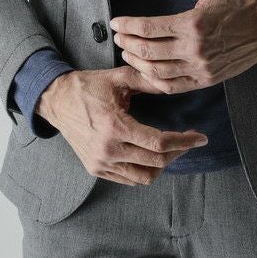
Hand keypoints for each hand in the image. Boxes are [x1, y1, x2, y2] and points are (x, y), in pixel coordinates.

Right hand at [36, 65, 209, 186]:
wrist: (56, 100)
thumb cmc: (87, 86)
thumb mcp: (118, 78)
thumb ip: (147, 81)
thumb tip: (174, 83)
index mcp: (115, 127)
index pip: (159, 144)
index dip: (184, 142)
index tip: (200, 137)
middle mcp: (108, 150)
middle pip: (155, 163)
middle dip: (178, 152)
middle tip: (189, 140)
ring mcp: (101, 163)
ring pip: (143, 177)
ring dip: (163, 165)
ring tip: (172, 149)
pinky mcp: (96, 169)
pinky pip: (128, 179)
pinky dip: (145, 170)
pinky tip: (151, 154)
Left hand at [109, 0, 256, 93]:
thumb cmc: (237, 2)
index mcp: (193, 22)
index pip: (147, 27)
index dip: (126, 25)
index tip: (116, 22)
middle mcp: (194, 49)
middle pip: (147, 51)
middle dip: (126, 43)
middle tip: (118, 36)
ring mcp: (200, 68)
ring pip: (157, 72)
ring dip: (137, 62)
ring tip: (128, 51)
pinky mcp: (206, 80)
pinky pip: (172, 87)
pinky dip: (154, 81)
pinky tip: (146, 70)